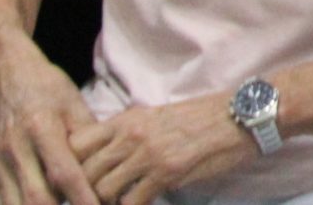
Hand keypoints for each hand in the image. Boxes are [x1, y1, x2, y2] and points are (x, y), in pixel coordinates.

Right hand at [0, 42, 100, 204]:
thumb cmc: (48, 90)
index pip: (64, 174)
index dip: (82, 198)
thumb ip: (89, 137)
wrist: (6, 78)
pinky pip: (0, 204)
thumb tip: (110, 167)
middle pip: (37, 199)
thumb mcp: (74, 104)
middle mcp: (16, 149)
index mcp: (41, 128)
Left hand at [67, 96, 254, 204]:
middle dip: (83, 193)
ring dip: (105, 203)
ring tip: (116, 204)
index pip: (76, 144)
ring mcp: (148, 154)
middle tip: (90, 201)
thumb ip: (129, 134)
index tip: (75, 182)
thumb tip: (106, 158)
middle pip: (84, 172)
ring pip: (102, 190)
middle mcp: (132, 135)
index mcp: (127, 119)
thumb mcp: (158, 117)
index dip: (70, 167)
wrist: (242, 116)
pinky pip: (131, 202)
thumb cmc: (203, 117)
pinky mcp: (167, 173)